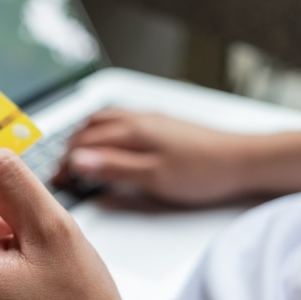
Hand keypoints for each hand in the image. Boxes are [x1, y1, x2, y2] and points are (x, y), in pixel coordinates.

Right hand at [53, 108, 247, 204]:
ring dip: (86, 135)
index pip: (85, 143)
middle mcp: (139, 119)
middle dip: (71, 147)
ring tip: (78, 154)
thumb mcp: (153, 177)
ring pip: (106, 120)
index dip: (66, 162)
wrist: (242, 161)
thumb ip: (113, 169)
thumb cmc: (203, 171)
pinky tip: (111, 142)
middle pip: (91, 127)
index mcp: (133, 131)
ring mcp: (152, 120)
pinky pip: (122, 121)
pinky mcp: (163, 125)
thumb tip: (77, 161)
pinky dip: (105, 131)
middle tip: (62, 169)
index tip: (58, 180)